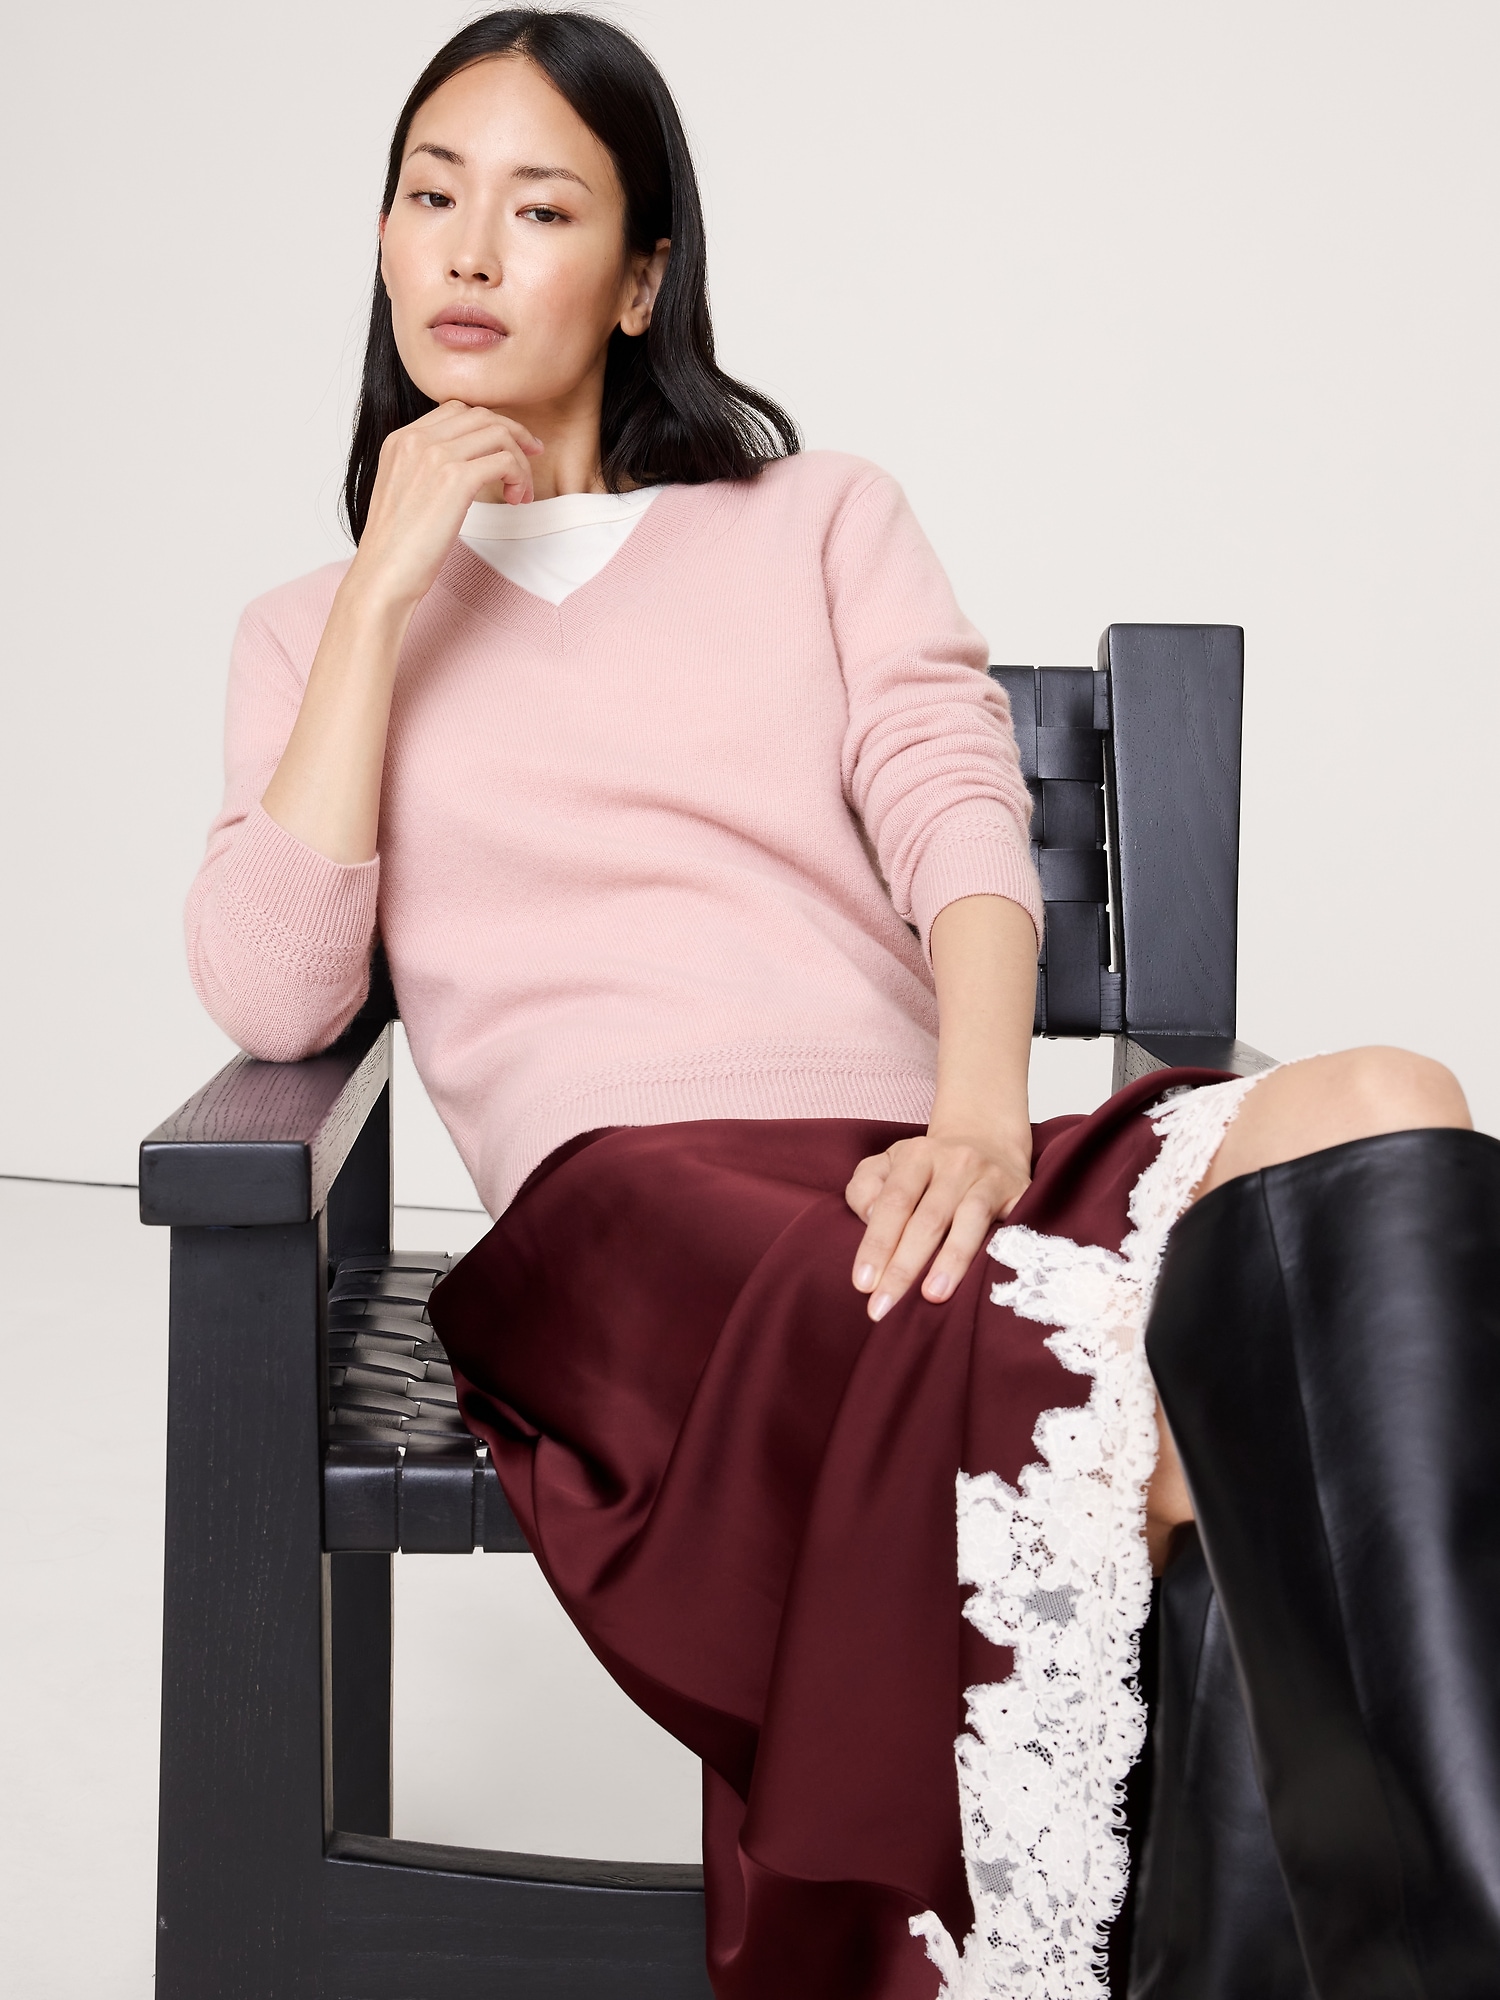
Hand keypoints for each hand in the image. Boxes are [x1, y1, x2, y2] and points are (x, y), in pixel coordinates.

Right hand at [348, 400, 542, 613]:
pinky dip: (519, 477)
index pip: (456, 410)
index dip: (489, 424)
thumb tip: (468, 465)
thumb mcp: (404, 491)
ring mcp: (435, 456)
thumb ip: (426, 468)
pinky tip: (515, 500)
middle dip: (514, 435)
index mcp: (401, 439)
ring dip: (520, 461)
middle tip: (532, 457)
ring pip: (499, 435)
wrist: (383, 575)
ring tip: (520, 493)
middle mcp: (416, 440)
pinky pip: (505, 461)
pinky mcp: (455, 480)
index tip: (510, 445)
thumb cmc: (396, 547)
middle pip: (482, 416)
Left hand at [845, 1127, 1031, 1319]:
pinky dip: (996, 1251)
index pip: (893, 1202)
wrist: (987, 1138)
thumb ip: (865, 1189)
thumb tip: (869, 1218)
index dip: (877, 1244)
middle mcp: (955, 1162)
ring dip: (951, 1261)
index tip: (862, 1284)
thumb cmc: (927, 1167)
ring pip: (970, 1221)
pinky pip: (1010, 1226)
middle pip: (928, 1218)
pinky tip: (984, 1280)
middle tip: (884, 1306)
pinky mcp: (1021, 1193)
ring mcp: (989, 1178)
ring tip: (932, 1296)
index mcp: (916, 1156)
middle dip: (904, 1267)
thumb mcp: (887, 1165)